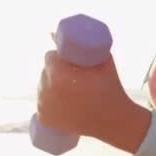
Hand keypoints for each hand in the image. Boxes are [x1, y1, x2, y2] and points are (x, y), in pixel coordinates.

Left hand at [37, 50, 151, 152]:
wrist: (114, 121)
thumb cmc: (110, 89)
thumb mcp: (103, 62)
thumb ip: (85, 46)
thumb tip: (55, 34)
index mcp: (58, 74)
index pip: (50, 58)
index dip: (60, 59)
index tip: (70, 63)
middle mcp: (46, 90)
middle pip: (45, 73)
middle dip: (56, 73)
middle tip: (72, 78)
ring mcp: (44, 106)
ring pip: (42, 88)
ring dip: (51, 87)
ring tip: (69, 92)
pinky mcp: (44, 119)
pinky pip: (42, 104)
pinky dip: (48, 103)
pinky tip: (60, 104)